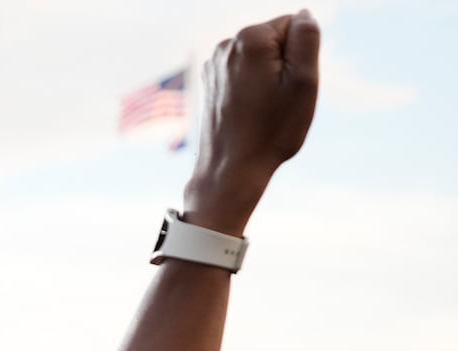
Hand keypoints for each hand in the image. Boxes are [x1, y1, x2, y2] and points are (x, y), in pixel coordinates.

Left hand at [184, 10, 320, 234]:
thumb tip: (304, 14)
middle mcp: (226, 45)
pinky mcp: (209, 82)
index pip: (295, 25)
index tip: (291, 84)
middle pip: (275, 40)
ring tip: (263, 108)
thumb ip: (307, 38)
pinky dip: (251, 87)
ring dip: (268, 77)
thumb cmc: (271, 129)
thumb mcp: (304, 80)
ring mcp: (214, 64)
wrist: (231, 170)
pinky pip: (243, 74)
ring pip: (260, 58)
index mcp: (250, 37)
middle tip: (278, 99)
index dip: (302, 56)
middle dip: (284, 64)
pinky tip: (248, 111)